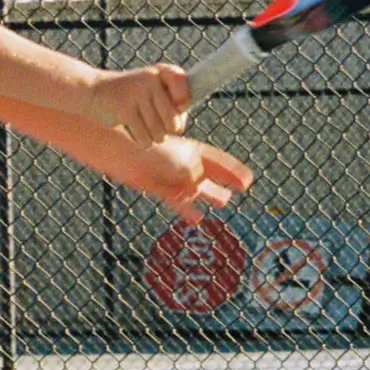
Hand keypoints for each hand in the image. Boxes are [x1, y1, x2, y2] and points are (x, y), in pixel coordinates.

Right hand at [86, 64, 188, 144]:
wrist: (93, 90)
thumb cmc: (128, 95)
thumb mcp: (150, 90)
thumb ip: (170, 102)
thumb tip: (181, 125)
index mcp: (160, 72)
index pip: (184, 89)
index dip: (182, 105)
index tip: (176, 108)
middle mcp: (150, 80)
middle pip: (173, 122)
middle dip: (166, 131)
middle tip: (155, 125)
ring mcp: (137, 94)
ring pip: (159, 133)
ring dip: (152, 138)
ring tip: (142, 128)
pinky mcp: (125, 110)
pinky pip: (144, 138)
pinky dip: (141, 142)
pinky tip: (134, 133)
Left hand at [129, 137, 255, 222]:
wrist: (120, 150)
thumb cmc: (149, 150)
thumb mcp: (178, 161)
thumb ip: (192, 175)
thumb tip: (197, 189)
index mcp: (191, 151)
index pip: (219, 162)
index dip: (234, 171)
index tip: (249, 180)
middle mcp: (184, 163)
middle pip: (211, 172)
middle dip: (226, 180)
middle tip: (243, 187)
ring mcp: (172, 176)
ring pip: (196, 188)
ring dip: (210, 194)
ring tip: (224, 201)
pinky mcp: (158, 188)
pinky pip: (177, 202)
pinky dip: (187, 210)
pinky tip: (197, 219)